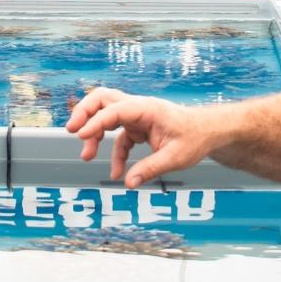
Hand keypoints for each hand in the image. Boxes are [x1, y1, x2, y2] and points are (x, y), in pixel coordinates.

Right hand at [65, 87, 212, 187]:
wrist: (209, 132)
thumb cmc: (195, 138)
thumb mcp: (176, 157)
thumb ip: (150, 169)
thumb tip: (128, 183)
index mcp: (147, 108)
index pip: (114, 109)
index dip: (95, 121)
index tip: (79, 135)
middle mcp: (138, 108)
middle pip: (102, 98)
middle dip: (84, 112)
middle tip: (71, 130)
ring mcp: (136, 116)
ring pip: (105, 114)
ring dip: (93, 132)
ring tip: (87, 155)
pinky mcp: (137, 128)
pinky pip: (118, 137)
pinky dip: (113, 152)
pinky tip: (118, 172)